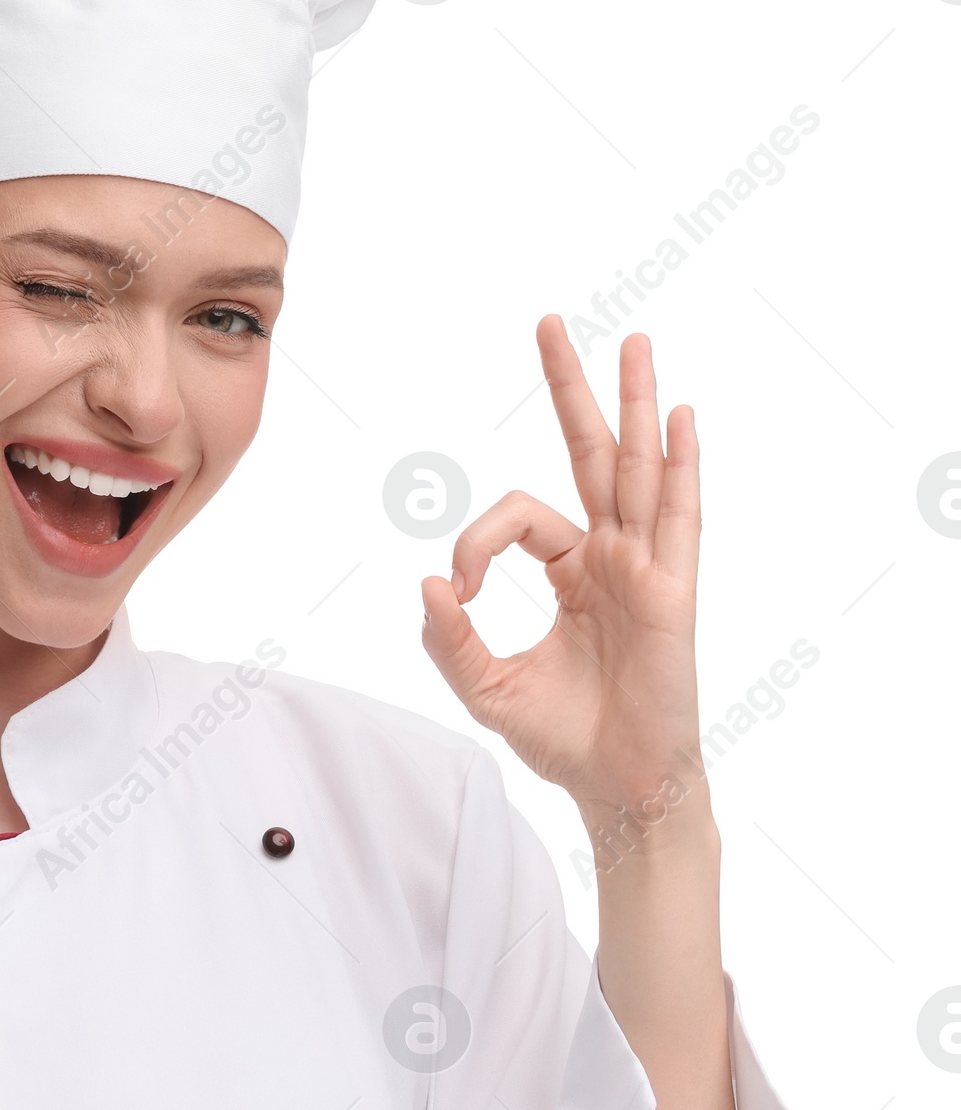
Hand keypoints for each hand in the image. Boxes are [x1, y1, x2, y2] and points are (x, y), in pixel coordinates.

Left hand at [419, 318, 702, 829]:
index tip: (460, 589)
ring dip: (636, 404)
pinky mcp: (671, 593)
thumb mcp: (485, 687)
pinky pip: (678, 519)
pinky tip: (681, 419)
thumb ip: (449, 639)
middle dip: (571, 388)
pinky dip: (680, 467)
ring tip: (636, 341)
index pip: (517, 520)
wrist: (616, 787)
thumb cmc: (562, 737)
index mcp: (571, 572)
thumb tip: (428, 582)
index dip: (477, 540)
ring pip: (637, 470)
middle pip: (590, 454)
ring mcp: (645, 569)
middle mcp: (610, 557)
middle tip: (548, 321)